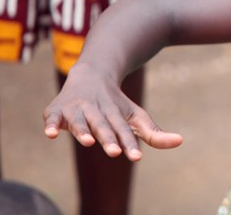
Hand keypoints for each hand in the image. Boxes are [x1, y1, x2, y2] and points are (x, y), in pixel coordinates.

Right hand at [43, 63, 182, 160]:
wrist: (92, 72)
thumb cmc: (116, 104)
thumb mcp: (135, 116)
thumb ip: (153, 133)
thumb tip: (180, 141)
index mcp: (116, 114)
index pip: (124, 131)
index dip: (130, 143)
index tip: (137, 157)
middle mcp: (97, 111)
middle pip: (103, 126)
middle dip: (108, 138)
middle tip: (114, 152)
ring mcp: (76, 109)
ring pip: (80, 121)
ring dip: (82, 130)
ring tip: (87, 141)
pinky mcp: (56, 110)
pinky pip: (52, 118)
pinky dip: (51, 124)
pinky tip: (50, 133)